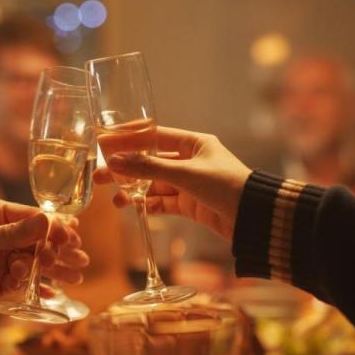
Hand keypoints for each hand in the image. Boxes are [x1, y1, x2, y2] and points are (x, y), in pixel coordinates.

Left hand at [0, 199, 87, 311]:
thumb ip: (10, 235)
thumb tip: (45, 222)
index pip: (31, 219)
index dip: (54, 228)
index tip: (71, 237)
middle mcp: (0, 237)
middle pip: (37, 243)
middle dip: (59, 251)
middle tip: (79, 261)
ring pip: (33, 265)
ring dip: (53, 271)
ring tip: (73, 278)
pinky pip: (20, 286)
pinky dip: (35, 289)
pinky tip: (51, 293)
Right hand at [93, 126, 250, 240]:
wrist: (254, 218)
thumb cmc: (227, 186)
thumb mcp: (185, 174)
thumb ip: (149, 169)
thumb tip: (115, 162)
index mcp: (194, 143)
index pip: (155, 136)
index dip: (129, 140)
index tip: (106, 144)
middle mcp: (191, 161)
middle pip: (151, 162)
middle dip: (127, 170)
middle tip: (101, 175)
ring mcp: (190, 183)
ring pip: (155, 185)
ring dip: (135, 191)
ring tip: (115, 199)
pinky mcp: (191, 205)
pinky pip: (164, 202)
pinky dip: (149, 205)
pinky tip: (133, 207)